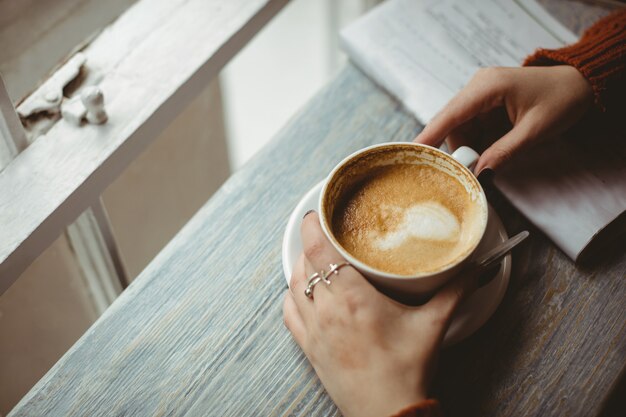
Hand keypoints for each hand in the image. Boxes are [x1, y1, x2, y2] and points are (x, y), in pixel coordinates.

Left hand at [282, 212, 477, 416]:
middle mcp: (326, 311)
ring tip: (317, 258)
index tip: (315, 213)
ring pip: (294, 286)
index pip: (319, 251)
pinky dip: (292, 296)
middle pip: (306, 264)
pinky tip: (302, 291)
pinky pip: (289, 313)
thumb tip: (473, 270)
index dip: (312, 226)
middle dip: (311, 243)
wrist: (388, 413)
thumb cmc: (406, 372)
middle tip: (324, 232)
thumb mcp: (432, 326)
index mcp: (352, 298)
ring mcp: (314, 330)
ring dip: (302, 267)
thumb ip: (453, 292)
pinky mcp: (308, 348)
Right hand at [414, 66, 593, 173]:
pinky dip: (477, 143)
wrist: (580, 84)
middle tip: (460, 173)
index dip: (429, 136)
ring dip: (468, 148)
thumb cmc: (562, 100)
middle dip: (454, 149)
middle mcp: (477, 86)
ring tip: (485, 162)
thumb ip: (504, 153)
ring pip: (458, 128)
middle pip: (450, 123)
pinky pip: (470, 127)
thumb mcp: (534, 131)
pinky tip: (489, 151)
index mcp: (488, 86)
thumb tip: (479, 175)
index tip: (410, 152)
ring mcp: (479, 93)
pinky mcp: (484, 102)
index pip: (450, 115)